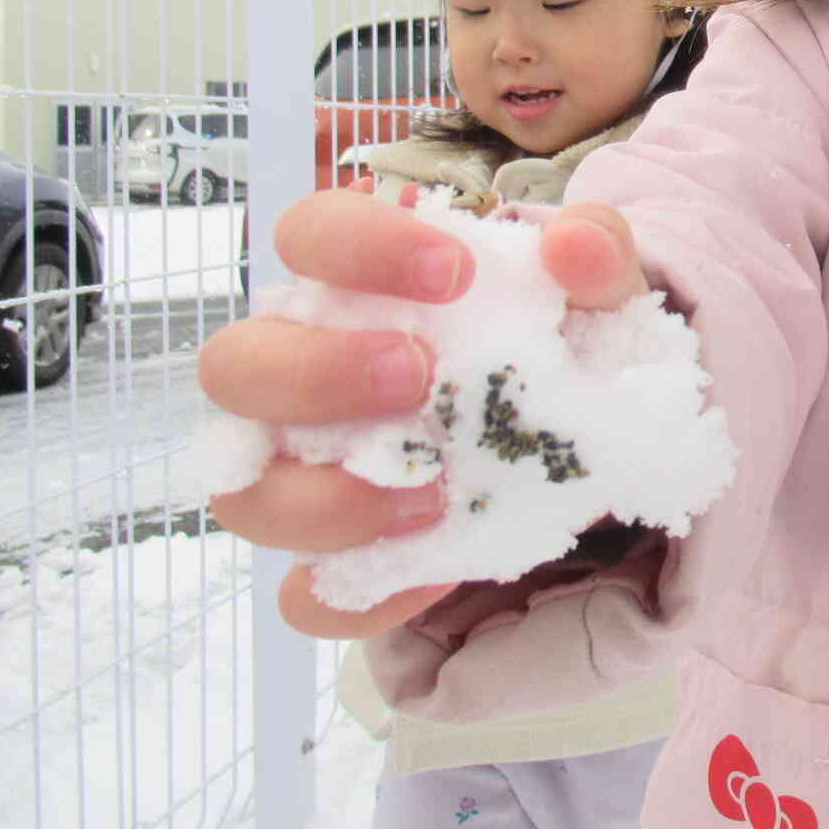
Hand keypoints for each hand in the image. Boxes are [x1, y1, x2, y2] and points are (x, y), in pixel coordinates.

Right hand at [200, 190, 650, 637]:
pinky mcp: (338, 555)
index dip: (359, 246)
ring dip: (326, 498)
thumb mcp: (595, 287)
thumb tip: (572, 248)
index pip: (307, 233)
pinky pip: (307, 595)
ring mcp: (304, 470)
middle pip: (233, 367)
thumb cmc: (560, 333)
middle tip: (417, 376)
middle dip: (316, 373)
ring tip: (432, 492)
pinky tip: (437, 572)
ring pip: (245, 494)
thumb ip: (593, 251)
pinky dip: (361, 593)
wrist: (591, 429)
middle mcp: (301, 371)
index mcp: (353, 280)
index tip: (454, 272)